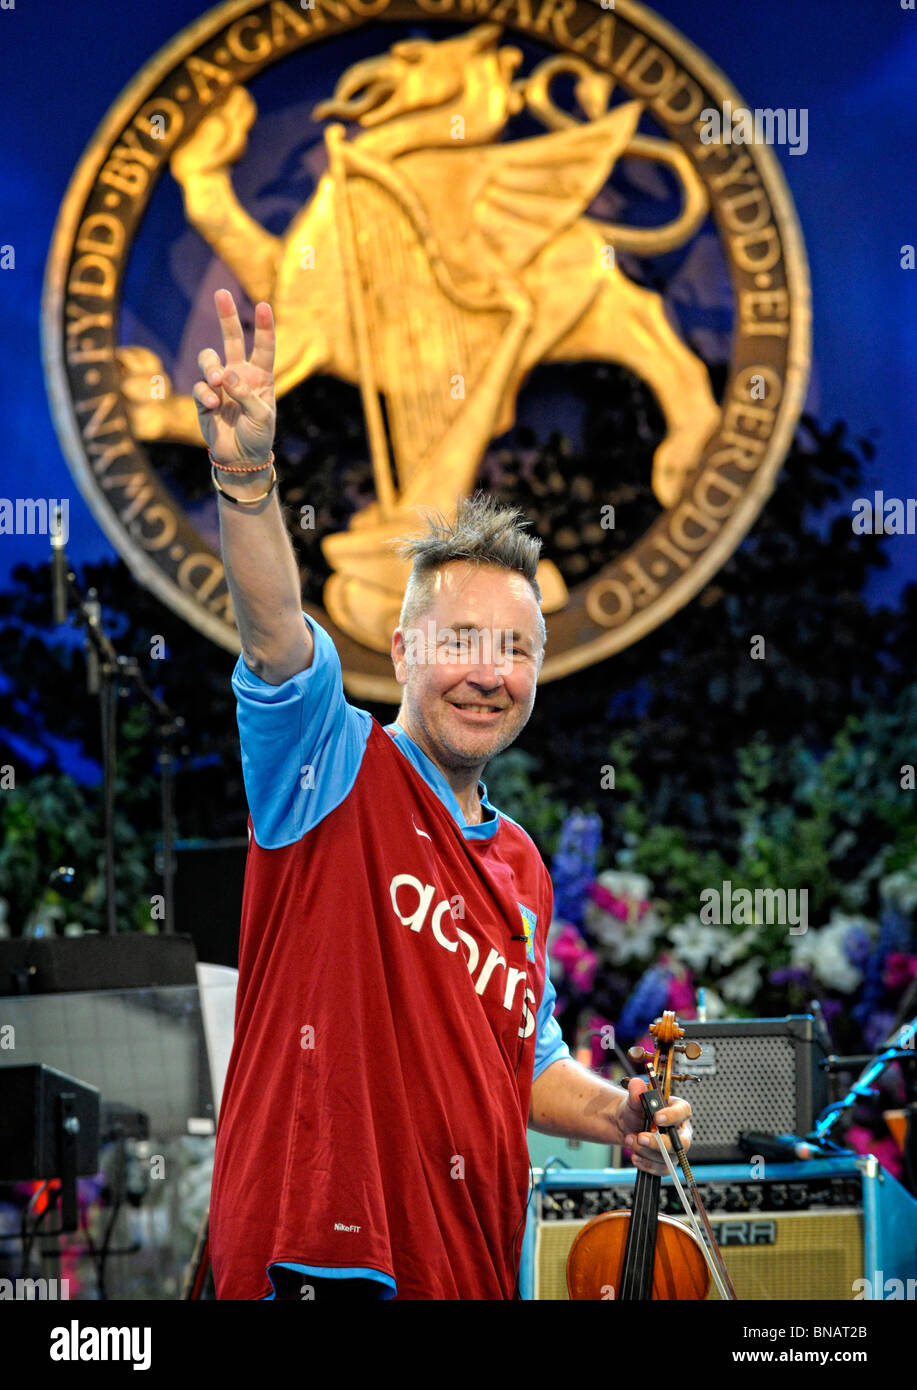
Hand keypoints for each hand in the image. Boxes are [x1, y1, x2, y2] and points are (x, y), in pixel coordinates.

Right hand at [194, 289, 275, 466]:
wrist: (240, 458)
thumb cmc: (258, 435)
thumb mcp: (261, 416)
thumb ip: (246, 394)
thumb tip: (226, 374)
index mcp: (260, 376)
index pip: (263, 347)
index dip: (264, 326)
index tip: (263, 305)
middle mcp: (239, 375)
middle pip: (232, 339)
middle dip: (226, 316)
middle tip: (221, 293)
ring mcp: (220, 385)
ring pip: (209, 360)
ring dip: (211, 366)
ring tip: (218, 380)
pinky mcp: (203, 399)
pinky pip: (200, 387)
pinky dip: (206, 394)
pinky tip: (213, 404)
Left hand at [615, 1077, 691, 1175]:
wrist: (627, 1124)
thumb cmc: (636, 1110)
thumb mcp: (635, 1099)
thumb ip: (636, 1092)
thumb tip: (636, 1084)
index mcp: (678, 1110)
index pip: (683, 1111)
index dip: (672, 1116)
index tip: (656, 1118)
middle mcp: (681, 1131)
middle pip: (681, 1142)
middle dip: (659, 1142)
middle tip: (640, 1137)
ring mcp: (675, 1149)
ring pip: (669, 1157)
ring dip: (646, 1152)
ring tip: (630, 1140)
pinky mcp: (667, 1162)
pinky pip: (662, 1170)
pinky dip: (647, 1164)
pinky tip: (635, 1157)